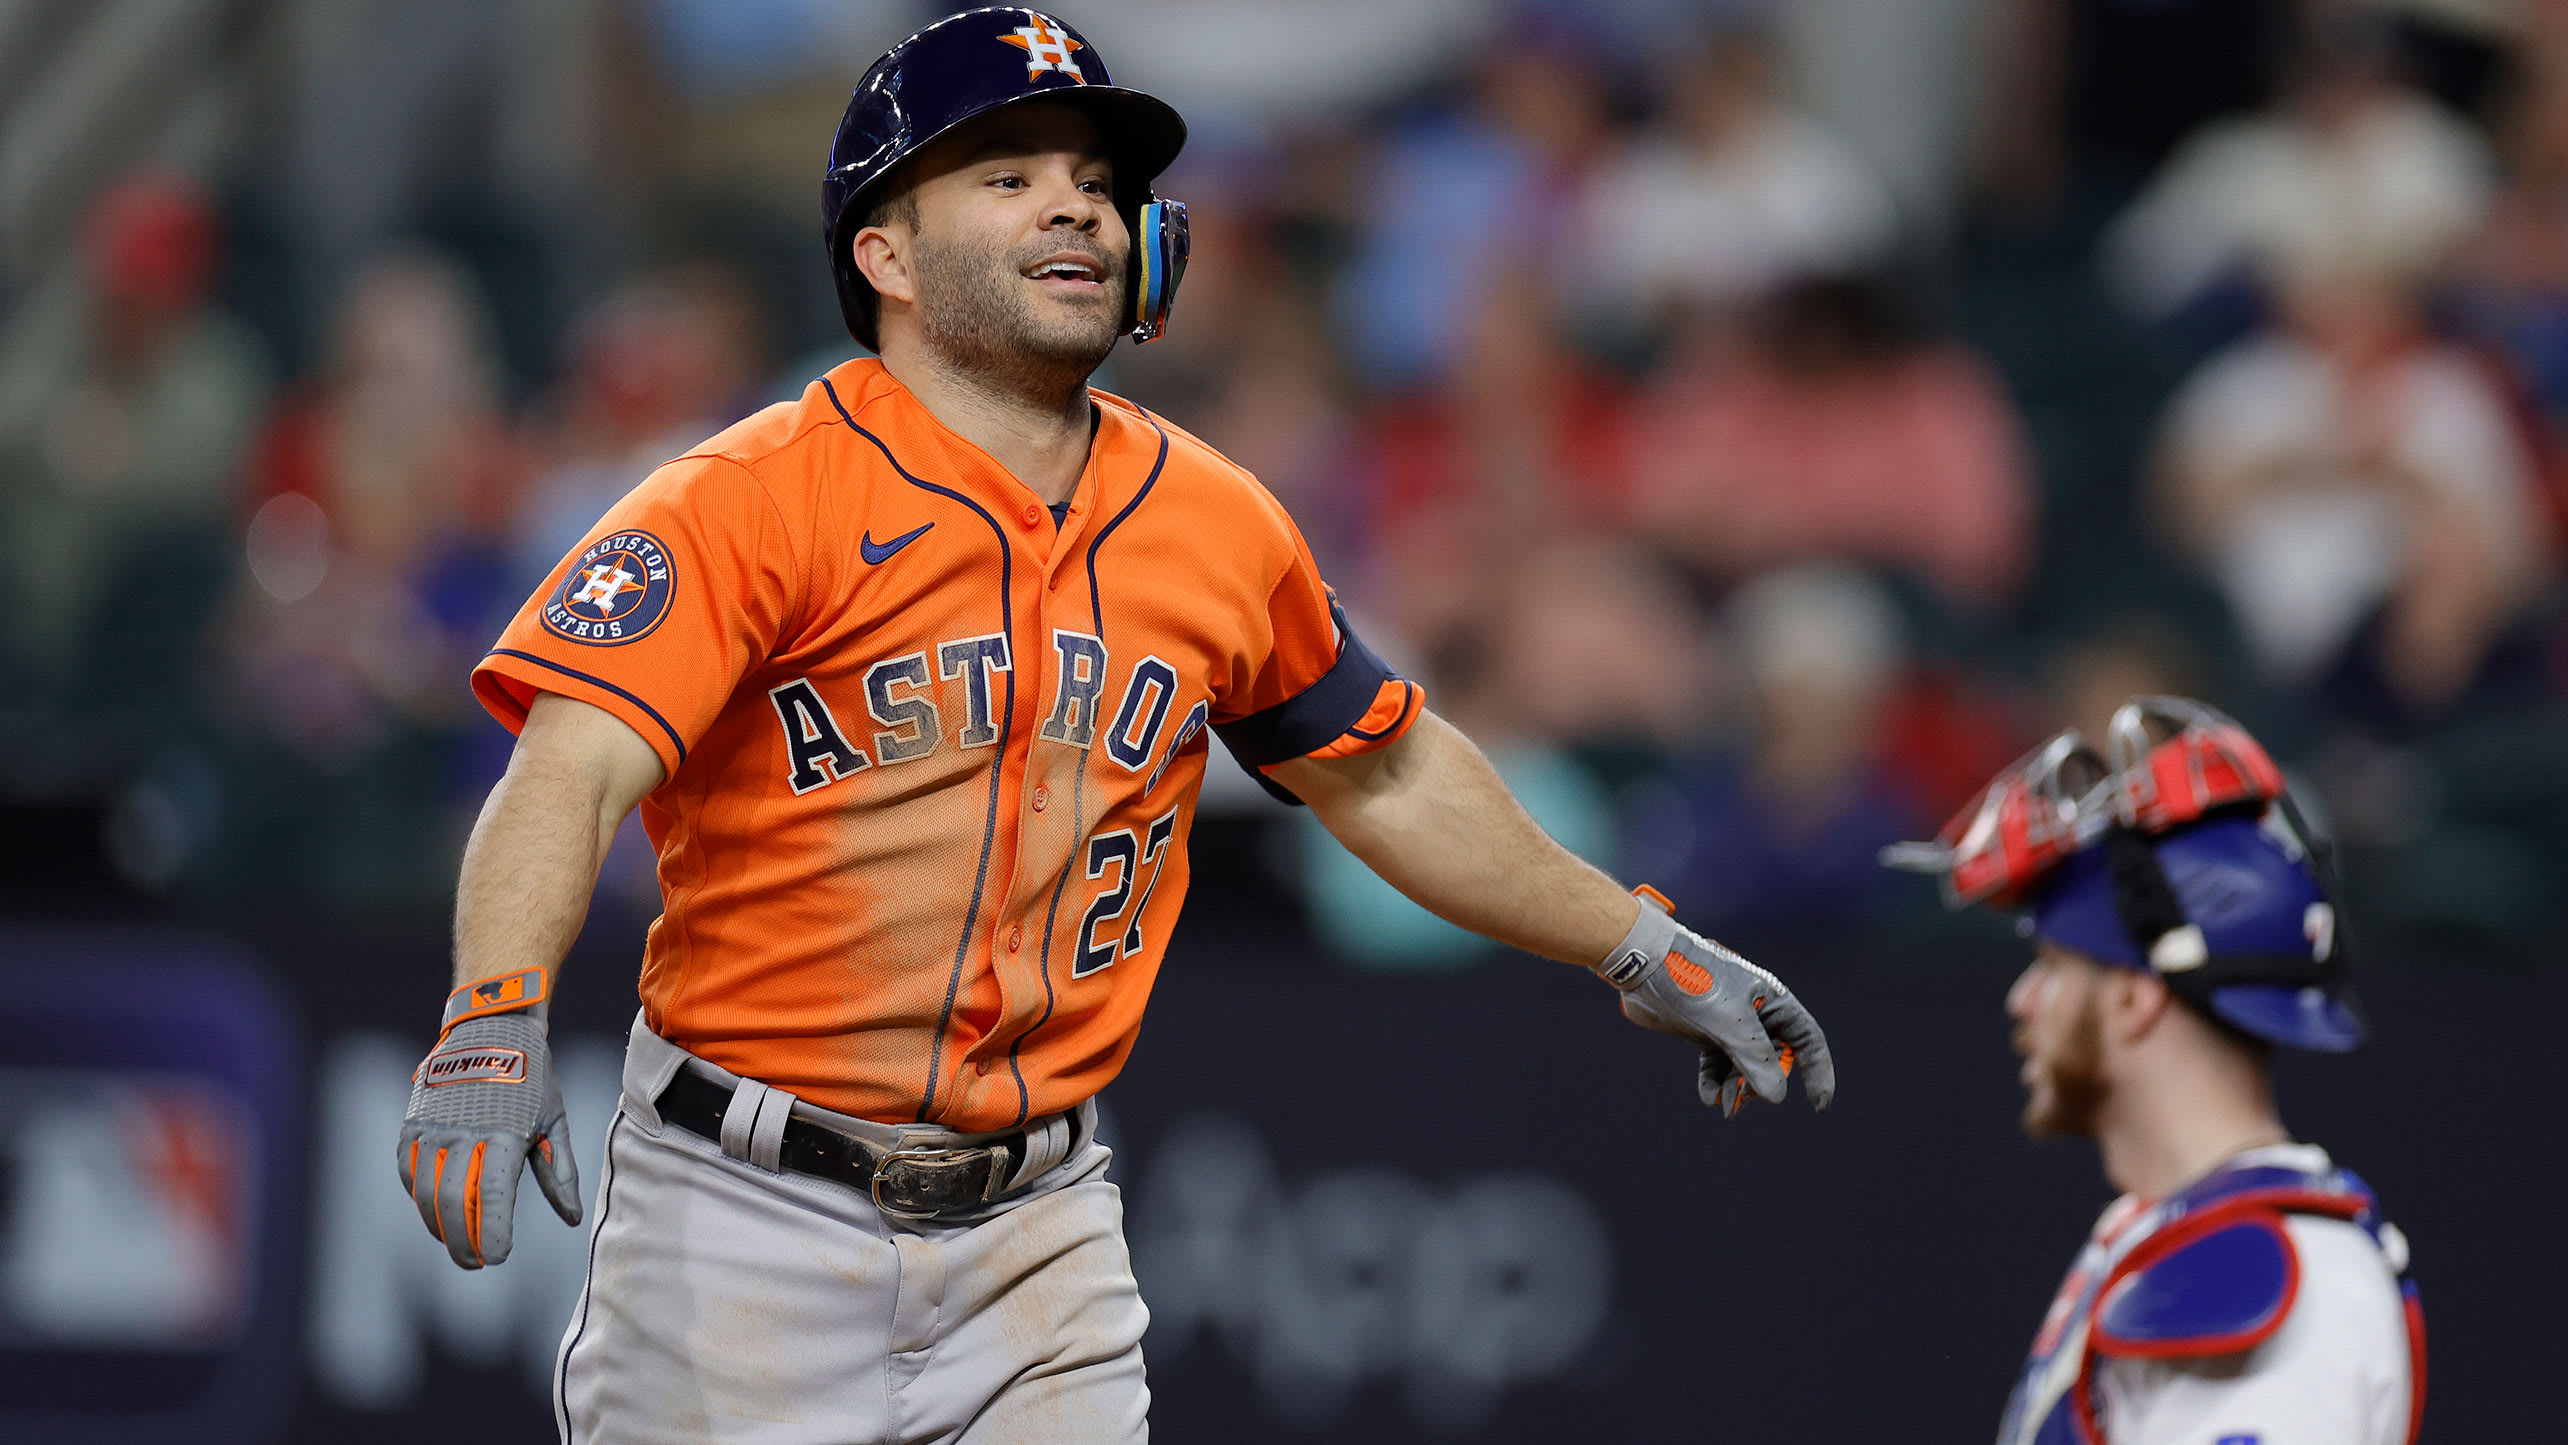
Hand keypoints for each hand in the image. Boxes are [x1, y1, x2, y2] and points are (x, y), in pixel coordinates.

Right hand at [396, 969, 581, 1267]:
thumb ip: (558, 1172)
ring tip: (458, 1245)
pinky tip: (436, 1213)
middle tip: (475, 1262)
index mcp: (504, 1136)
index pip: (494, 1200)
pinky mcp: (413, 1125)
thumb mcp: (554, 1120)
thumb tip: (570, 1218)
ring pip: (427, 1194)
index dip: (492, 1236)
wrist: (490, 1027)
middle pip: (455, 1205)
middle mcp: (463, 1135)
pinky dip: (421, 1199)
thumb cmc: (530, 1078)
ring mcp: (433, 1129)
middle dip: (463, 1242)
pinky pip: (409, 1172)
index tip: (497, 1259)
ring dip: (439, 1227)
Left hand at [1598, 889, 1836, 1116]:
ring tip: (1724, 1107)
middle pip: (1775, 1060)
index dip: (1818, 1073)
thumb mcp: (1728, 1021)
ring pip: (1745, 1066)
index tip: (1818, 1107)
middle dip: (1762, 1084)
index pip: (1808, 1041)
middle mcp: (1757, 1012)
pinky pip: (1719, 1064)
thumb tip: (1777, 1096)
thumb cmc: (1692, 981)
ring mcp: (1730, 1023)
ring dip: (1737, 1088)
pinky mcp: (1706, 1031)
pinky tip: (1708, 1096)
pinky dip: (1715, 1081)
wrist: (1644, 964)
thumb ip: (1754, 1058)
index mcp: (1773, 1000)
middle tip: (1742, 1101)